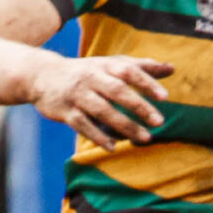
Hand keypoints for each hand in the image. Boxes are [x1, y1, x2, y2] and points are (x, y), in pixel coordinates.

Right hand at [30, 54, 171, 149]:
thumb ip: (141, 67)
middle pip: (116, 90)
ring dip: (124, 125)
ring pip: (102, 110)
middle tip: (160, 121)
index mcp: (104, 66)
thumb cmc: (87, 71)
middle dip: (138, 106)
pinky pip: (82, 125)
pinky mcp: (65, 111)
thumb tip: (171, 68)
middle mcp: (90, 78)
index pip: (128, 71)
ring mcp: (77, 95)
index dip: (146, 82)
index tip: (165, 97)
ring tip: (145, 138)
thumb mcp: (110, 65)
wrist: (41, 74)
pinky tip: (113, 147)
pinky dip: (97, 136)